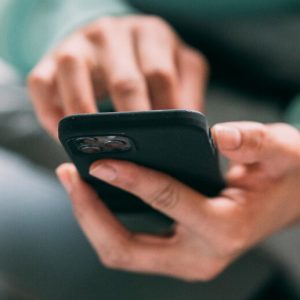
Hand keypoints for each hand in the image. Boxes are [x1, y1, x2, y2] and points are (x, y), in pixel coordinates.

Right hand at [28, 16, 207, 137]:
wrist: (107, 40)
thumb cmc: (145, 61)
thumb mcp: (177, 67)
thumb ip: (187, 92)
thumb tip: (191, 132)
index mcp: (150, 34)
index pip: (160, 76)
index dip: (164, 114)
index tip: (165, 144)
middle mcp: (113, 33)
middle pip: (124, 81)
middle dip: (130, 124)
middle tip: (135, 155)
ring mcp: (79, 43)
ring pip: (75, 75)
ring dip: (85, 119)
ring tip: (96, 149)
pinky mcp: (50, 57)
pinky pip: (41, 84)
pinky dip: (50, 113)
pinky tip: (64, 135)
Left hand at [56, 122, 299, 280]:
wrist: (288, 198)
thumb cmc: (282, 174)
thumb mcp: (280, 150)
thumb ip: (254, 141)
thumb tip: (219, 135)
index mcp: (225, 229)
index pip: (168, 201)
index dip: (132, 179)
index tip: (100, 161)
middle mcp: (200, 255)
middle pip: (126, 248)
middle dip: (91, 214)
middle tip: (70, 176)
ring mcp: (185, 259)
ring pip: (121, 251)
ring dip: (92, 218)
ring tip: (75, 181)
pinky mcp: (175, 252)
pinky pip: (128, 244)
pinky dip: (106, 221)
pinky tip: (97, 193)